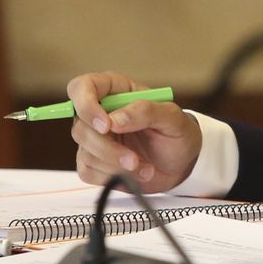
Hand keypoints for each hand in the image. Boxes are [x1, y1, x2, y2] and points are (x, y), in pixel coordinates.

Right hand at [69, 71, 200, 192]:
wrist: (181, 165)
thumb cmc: (178, 134)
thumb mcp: (173, 118)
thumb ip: (146, 111)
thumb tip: (114, 119)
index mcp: (116, 91)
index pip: (82, 87)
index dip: (86, 104)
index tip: (106, 125)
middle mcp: (100, 113)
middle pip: (80, 127)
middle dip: (108, 148)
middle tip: (134, 159)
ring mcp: (94, 138)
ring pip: (85, 152)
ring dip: (115, 164)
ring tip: (145, 167)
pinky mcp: (93, 162)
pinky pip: (88, 171)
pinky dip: (112, 176)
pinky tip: (134, 173)